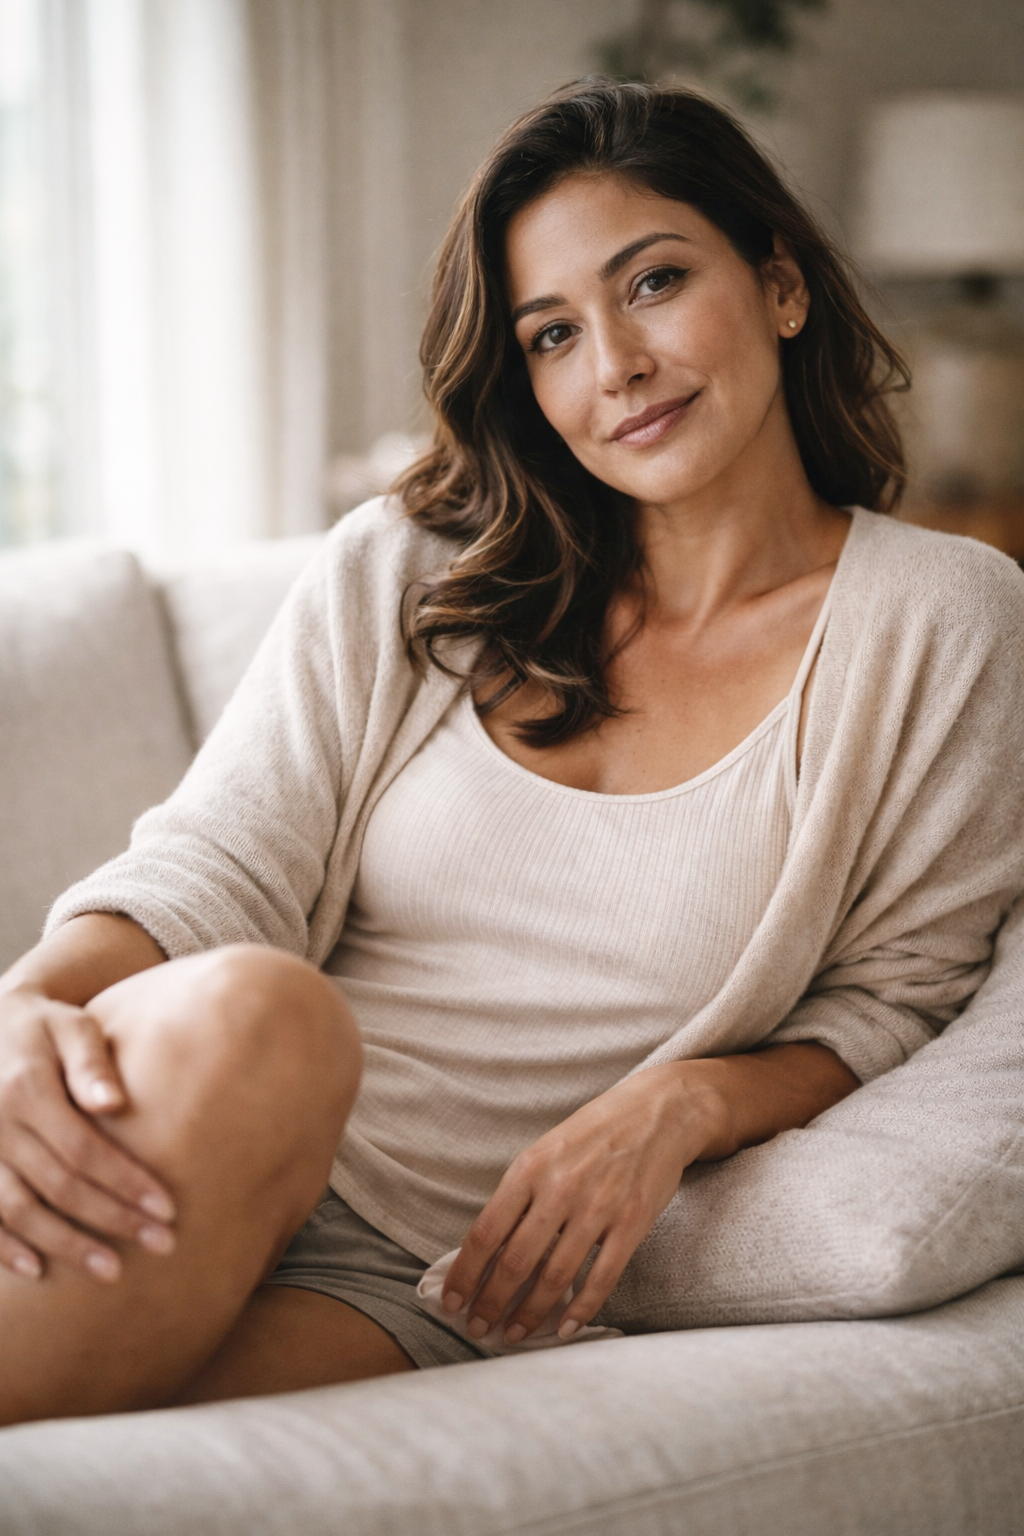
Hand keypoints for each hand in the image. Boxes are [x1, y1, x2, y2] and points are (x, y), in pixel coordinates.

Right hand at [0, 987, 175, 1281]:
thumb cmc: (44, 1026)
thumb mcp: (70, 1026)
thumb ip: (90, 1062)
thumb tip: (113, 1104)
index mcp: (26, 1089)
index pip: (84, 1150)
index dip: (126, 1183)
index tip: (168, 1209)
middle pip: (59, 1186)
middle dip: (112, 1220)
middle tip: (160, 1245)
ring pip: (18, 1210)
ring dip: (65, 1245)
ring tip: (111, 1272)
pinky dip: (5, 1247)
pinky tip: (38, 1270)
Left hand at [440, 1062, 723, 1344]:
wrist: (656, 1111)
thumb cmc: (593, 1134)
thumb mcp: (544, 1151)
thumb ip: (518, 1196)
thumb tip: (486, 1250)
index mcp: (530, 1168)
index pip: (486, 1232)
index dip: (465, 1274)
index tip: (451, 1301)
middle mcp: (560, 1189)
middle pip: (516, 1261)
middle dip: (491, 1303)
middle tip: (478, 1329)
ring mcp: (598, 1208)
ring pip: (556, 1277)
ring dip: (530, 1314)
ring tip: (514, 1334)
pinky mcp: (631, 1223)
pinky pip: (602, 1278)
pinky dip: (581, 1310)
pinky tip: (564, 1328)